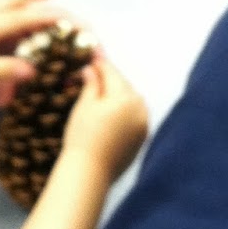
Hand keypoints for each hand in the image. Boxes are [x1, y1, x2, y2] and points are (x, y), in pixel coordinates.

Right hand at [60, 56, 147, 184]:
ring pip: (131, 101)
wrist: (90, 173)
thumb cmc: (83, 137)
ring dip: (118, 96)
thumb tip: (91, 69)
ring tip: (101, 95)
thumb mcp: (84, 106)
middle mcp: (139, 108)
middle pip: (124, 86)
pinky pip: (134, 117)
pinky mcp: (142, 138)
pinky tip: (111, 114)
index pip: (112, 73)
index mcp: (125, 96)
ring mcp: (143, 124)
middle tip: (94, 74)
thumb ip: (92, 84)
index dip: (100, 64)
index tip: (93, 55)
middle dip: (110, 80)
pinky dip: (124, 112)